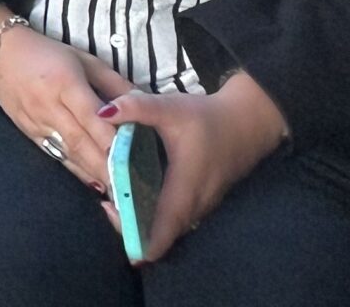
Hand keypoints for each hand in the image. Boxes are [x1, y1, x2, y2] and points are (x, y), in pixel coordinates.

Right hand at [0, 17, 131, 190]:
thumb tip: (142, 104)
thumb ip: (114, 83)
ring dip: (94, 174)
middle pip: (82, 142)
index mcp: (65, 83)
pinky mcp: (28, 133)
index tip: (136, 158)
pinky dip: (76, 170)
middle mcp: (49, 105)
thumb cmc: (46, 53)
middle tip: (132, 186)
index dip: (113, 139)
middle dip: (107, 166)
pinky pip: (56, 155)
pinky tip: (94, 183)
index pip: (93, 117)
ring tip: (119, 191)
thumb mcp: (83, 59)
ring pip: (69, 153)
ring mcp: (36, 121)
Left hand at [102, 76, 287, 262]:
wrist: (248, 121)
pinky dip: (160, 214)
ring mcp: (203, 203)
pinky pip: (181, 216)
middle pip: (165, 232)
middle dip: (136, 230)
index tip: (122, 241)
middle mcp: (196, 203)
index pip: (165, 229)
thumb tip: (102, 112)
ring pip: (173, 225)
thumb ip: (136, 107)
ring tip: (118, 202)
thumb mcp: (169, 107)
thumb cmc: (207, 118)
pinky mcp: (205, 198)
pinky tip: (140, 195)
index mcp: (186, 188)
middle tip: (108, 208)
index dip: (144, 242)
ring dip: (147, 222)